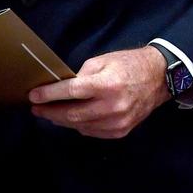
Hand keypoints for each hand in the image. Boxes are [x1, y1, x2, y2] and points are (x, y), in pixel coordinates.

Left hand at [26, 46, 169, 138]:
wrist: (159, 78)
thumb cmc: (128, 64)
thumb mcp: (102, 61)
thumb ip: (81, 76)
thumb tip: (61, 88)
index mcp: (107, 85)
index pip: (71, 92)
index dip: (49, 95)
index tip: (33, 96)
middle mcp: (113, 106)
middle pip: (73, 114)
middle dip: (50, 112)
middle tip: (36, 109)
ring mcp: (118, 122)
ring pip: (81, 126)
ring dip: (61, 121)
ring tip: (49, 114)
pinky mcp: (122, 131)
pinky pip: (92, 132)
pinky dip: (78, 126)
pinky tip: (69, 119)